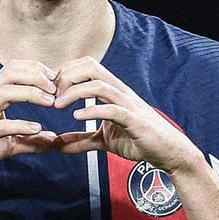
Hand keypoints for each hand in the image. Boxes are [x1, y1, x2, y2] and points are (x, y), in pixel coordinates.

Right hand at [0, 61, 60, 185]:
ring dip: (31, 93)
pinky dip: (21, 124)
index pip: (12, 69)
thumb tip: (53, 140)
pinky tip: (37, 128)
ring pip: (5, 91)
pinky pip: (0, 125)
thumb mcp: (6, 144)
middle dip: (36, 75)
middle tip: (56, 88)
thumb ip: (29, 140)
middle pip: (10, 73)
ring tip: (51, 102)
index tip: (54, 80)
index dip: (36, 69)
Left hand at [48, 57, 202, 171]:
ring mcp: (128, 104)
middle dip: (67, 76)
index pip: (86, 67)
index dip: (64, 73)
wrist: (168, 152)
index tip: (49, 91)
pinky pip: (112, 109)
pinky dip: (92, 111)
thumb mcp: (104, 139)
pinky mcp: (134, 120)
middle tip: (51, 95)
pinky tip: (77, 117)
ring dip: (74, 92)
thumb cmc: (139, 140)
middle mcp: (120, 92)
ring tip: (58, 105)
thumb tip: (57, 144)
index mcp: (112, 91)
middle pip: (90, 67)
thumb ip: (80, 139)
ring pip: (99, 85)